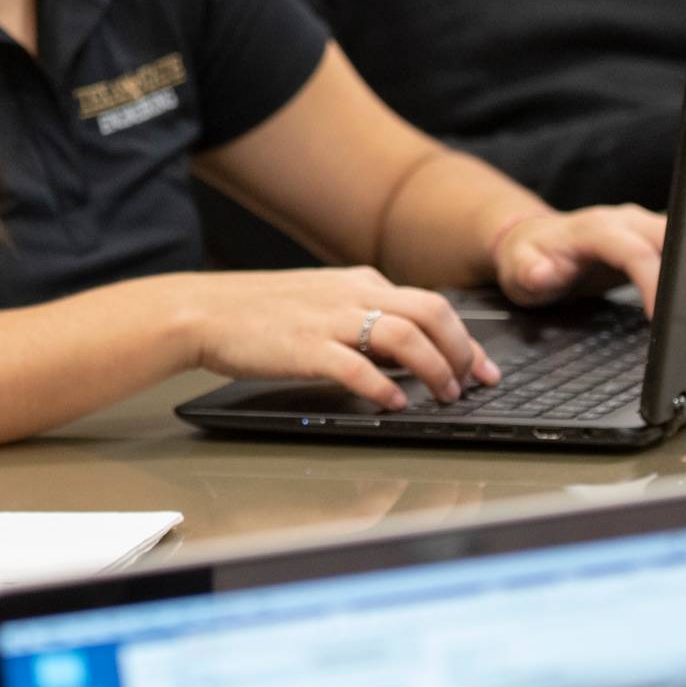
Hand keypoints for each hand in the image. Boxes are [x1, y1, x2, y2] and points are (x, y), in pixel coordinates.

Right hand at [179, 268, 495, 408]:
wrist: (203, 311)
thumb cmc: (257, 313)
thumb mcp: (320, 300)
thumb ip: (361, 315)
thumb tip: (404, 348)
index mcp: (357, 282)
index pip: (431, 303)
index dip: (466, 338)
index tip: (482, 367)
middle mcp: (352, 294)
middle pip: (432, 312)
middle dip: (463, 351)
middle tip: (472, 384)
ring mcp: (330, 319)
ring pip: (407, 336)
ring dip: (435, 369)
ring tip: (444, 396)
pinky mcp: (306, 347)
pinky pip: (359, 367)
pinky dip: (385, 388)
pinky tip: (395, 404)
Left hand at [493, 205, 666, 306]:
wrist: (532, 241)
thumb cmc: (527, 258)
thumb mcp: (517, 270)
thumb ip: (528, 271)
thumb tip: (541, 273)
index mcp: (596, 228)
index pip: (635, 252)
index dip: (653, 281)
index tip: (660, 315)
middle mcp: (625, 221)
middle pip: (672, 238)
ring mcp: (641, 227)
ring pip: (682, 240)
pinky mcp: (651, 238)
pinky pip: (681, 248)